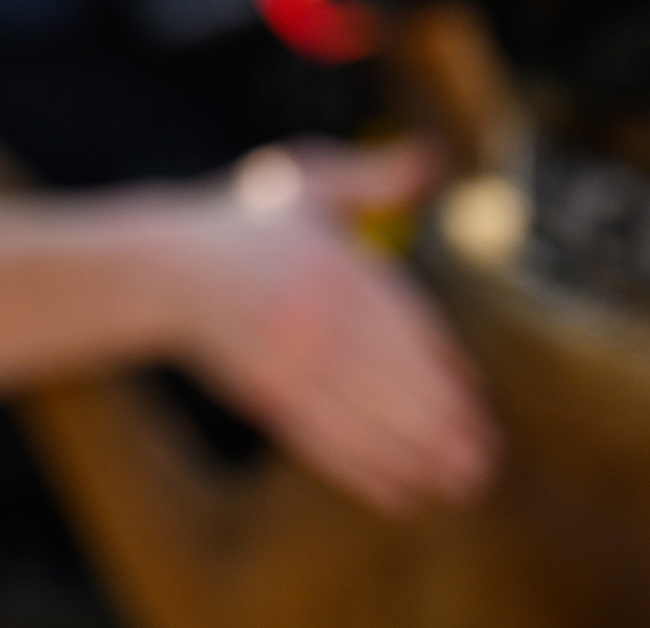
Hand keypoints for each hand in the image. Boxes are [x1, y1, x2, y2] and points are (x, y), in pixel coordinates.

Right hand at [161, 139, 495, 517]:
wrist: (163, 269)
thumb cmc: (242, 227)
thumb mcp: (308, 186)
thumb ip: (374, 177)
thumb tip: (431, 155)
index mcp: (335, 268)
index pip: (407, 324)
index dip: (447, 367)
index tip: (478, 397)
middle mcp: (317, 320)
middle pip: (396, 382)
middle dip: (447, 427)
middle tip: (485, 459)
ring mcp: (290, 363)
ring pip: (367, 420)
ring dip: (419, 458)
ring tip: (460, 483)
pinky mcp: (266, 397)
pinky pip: (326, 442)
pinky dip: (367, 472)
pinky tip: (402, 493)